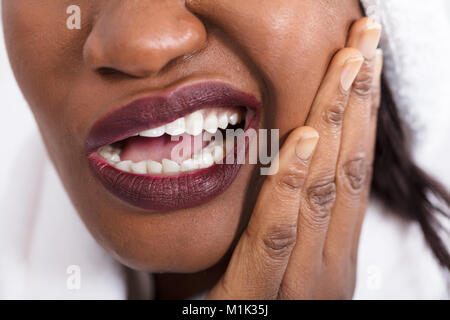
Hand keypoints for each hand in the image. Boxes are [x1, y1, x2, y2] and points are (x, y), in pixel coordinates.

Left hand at [207, 17, 382, 299]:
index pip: (349, 166)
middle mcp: (329, 261)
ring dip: (337, 120)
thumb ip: (288, 222)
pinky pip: (279, 235)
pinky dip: (295, 186)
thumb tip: (294, 163)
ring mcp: (306, 283)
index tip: (362, 58)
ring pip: (325, 189)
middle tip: (366, 37)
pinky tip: (308, 139)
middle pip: (347, 164)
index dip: (359, 109)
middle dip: (357, 97)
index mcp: (331, 250)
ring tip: (349, 62)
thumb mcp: (280, 263)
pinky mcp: (263, 299)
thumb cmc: (257, 313)